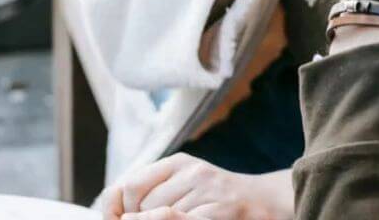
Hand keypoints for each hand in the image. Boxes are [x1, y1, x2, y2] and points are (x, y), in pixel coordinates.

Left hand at [101, 153, 293, 219]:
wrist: (266, 202)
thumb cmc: (219, 200)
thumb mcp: (185, 186)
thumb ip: (152, 192)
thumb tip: (113, 210)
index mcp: (179, 163)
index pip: (130, 185)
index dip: (116, 209)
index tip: (118, 218)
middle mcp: (193, 171)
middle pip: (142, 204)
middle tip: (156, 218)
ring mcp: (208, 190)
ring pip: (159, 215)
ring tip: (182, 217)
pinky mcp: (220, 209)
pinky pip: (178, 219)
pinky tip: (184, 218)